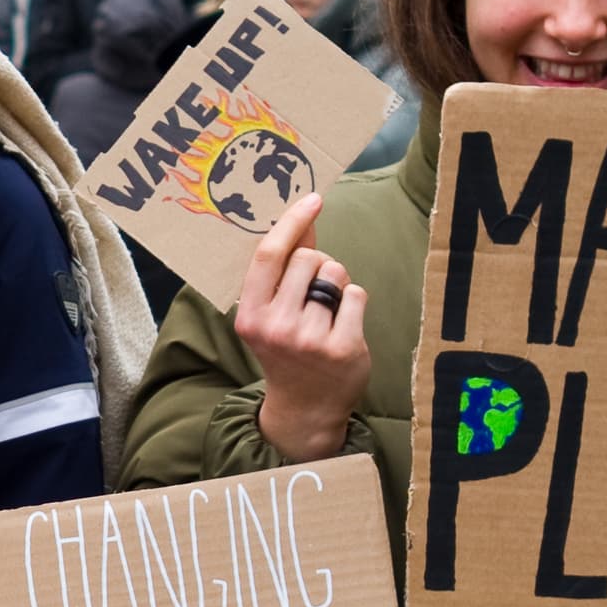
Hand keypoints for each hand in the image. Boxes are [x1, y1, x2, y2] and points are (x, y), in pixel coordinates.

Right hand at [236, 193, 369, 462]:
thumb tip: (301, 217)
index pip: (270, 256)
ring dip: (337, 284)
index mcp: (251, 316)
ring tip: (327, 311)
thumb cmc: (288, 350)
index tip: (313, 199)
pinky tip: (343, 325)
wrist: (305, 407)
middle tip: (314, 292)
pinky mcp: (342, 347)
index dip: (292, 222)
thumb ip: (282, 268)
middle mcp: (276, 327)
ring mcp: (309, 340)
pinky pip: (356, 295)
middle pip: (308, 258)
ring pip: (336, 274)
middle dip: (317, 264)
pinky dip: (354, 303)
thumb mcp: (272, 312)